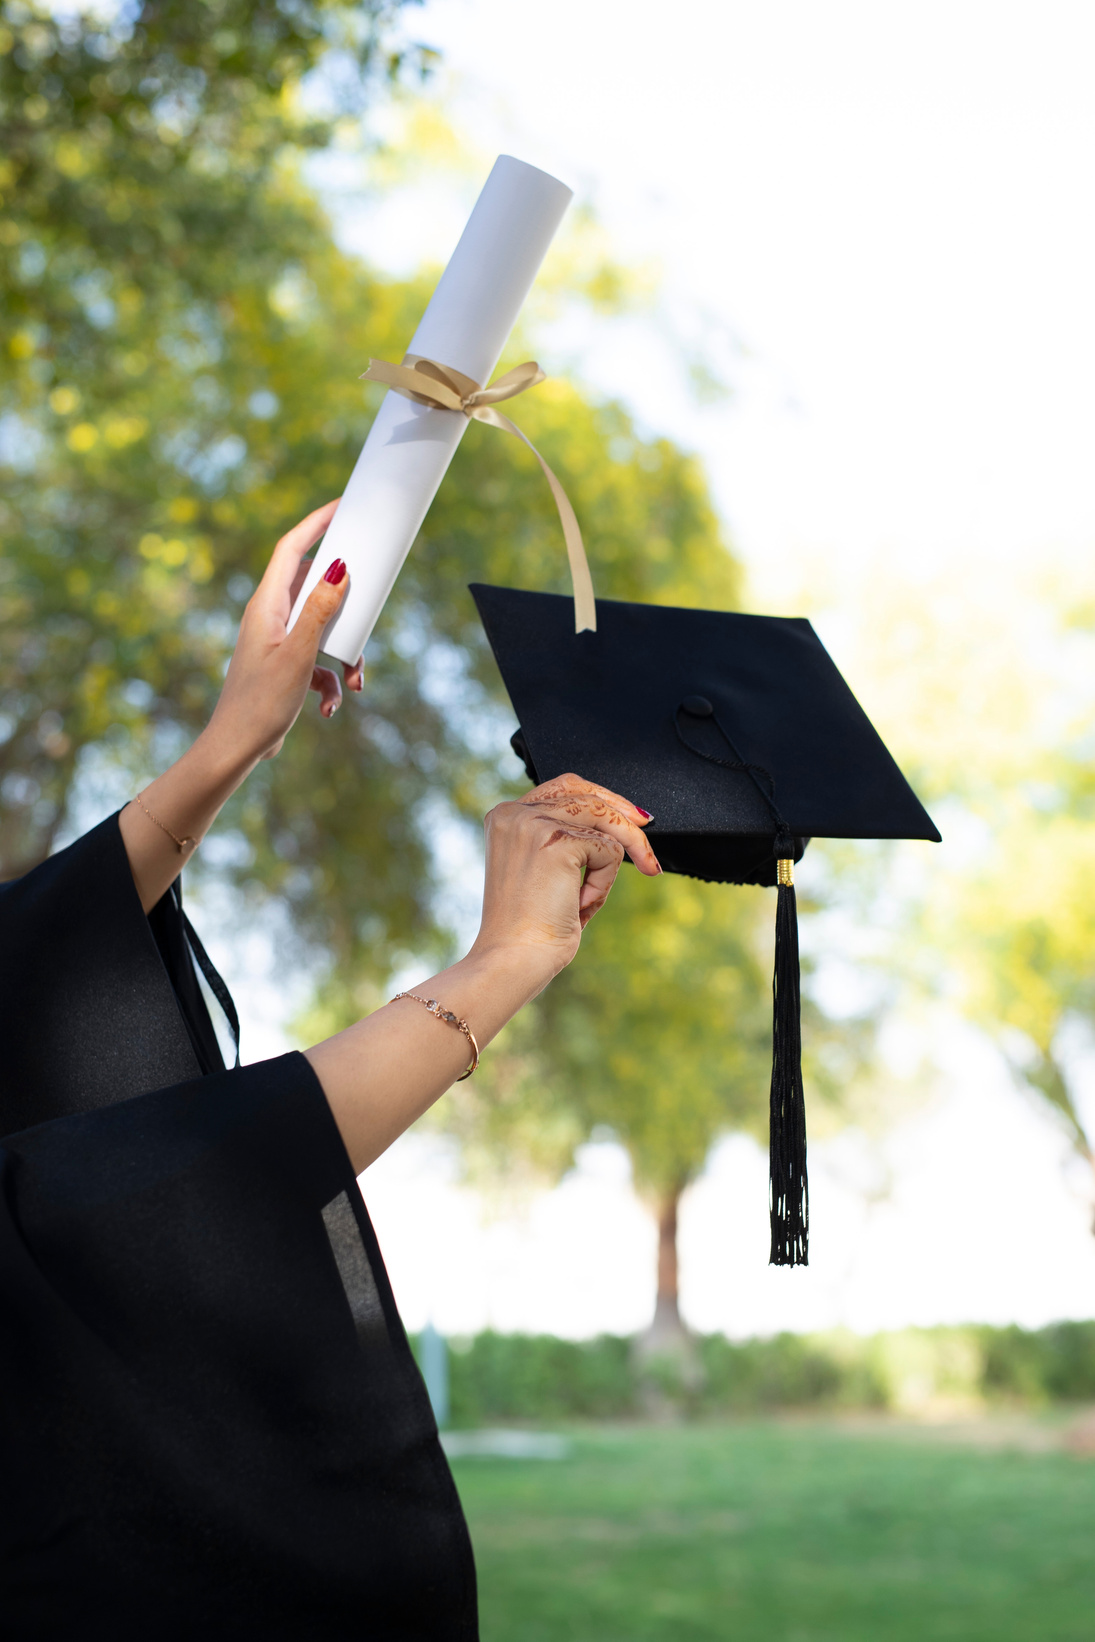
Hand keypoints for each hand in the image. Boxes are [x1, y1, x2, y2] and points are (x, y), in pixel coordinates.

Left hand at [207, 499, 363, 762]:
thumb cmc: (260, 701)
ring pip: (324, 628)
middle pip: (315, 587)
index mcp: (267, 604)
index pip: (292, 547)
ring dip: (345, 652)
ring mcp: (278, 640)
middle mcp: (270, 616)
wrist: (237, 747)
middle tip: (369, 599)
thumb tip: (340, 569)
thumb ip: (319, 610)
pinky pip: (318, 660)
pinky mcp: (286, 665)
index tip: (342, 505)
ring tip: (355, 680)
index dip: (316, 522)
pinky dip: (331, 681)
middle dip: (346, 603)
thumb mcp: (298, 654)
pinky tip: (330, 707)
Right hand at [470, 772, 660, 985]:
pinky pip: (609, 851)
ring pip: (604, 818)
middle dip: (624, 816)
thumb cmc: (528, 927)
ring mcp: (533, 823)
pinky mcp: (557, 841)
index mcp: (505, 817)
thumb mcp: (542, 871)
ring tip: (590, 899)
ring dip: (611, 863)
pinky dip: (603, 882)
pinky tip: (579, 906)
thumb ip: (562, 840)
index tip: (633, 817)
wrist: (513, 959)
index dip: (602, 798)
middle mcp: (514, 813)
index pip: (563, 787)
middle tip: (647, 851)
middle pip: (587, 793)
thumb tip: (615, 823)